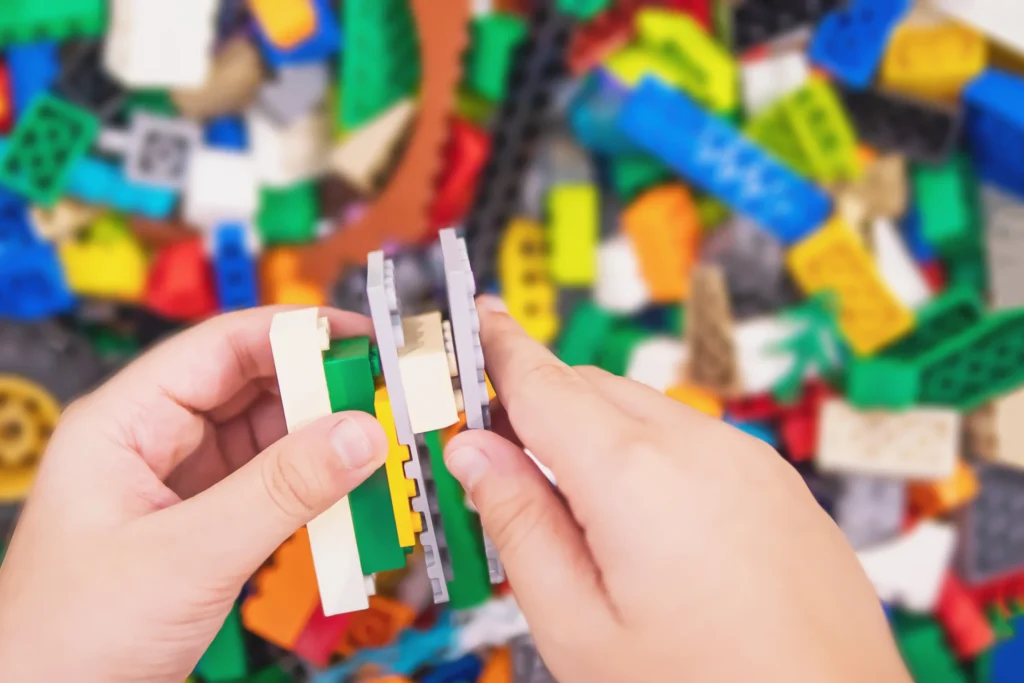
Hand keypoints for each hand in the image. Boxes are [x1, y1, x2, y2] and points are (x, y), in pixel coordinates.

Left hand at [0, 307, 387, 682]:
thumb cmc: (68, 639)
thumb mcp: (186, 557)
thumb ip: (279, 492)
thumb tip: (357, 435)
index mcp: (125, 421)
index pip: (221, 347)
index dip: (295, 334)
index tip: (361, 341)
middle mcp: (155, 440)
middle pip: (252, 387)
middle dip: (320, 391)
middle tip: (384, 399)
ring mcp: (182, 482)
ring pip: (268, 438)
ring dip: (322, 444)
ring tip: (377, 449)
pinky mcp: (204, 522)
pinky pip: (271, 487)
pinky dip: (312, 489)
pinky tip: (347, 497)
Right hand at [444, 297, 910, 682]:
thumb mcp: (579, 630)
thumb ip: (520, 527)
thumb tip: (474, 454)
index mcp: (634, 476)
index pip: (542, 383)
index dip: (499, 348)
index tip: (477, 320)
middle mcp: (698, 446)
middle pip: (591, 388)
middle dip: (539, 402)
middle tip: (499, 449)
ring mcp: (749, 459)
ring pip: (645, 411)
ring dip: (596, 432)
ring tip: (574, 508)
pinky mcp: (779, 482)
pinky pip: (695, 440)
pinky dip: (650, 454)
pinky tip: (645, 522)